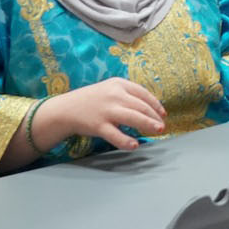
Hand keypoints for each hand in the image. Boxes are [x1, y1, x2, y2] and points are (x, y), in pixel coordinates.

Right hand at [38, 78, 165, 150]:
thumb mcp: (109, 89)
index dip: (155, 104)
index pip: (143, 93)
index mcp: (118, 84)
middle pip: (141, 106)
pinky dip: (127, 141)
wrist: (65, 109)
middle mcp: (114, 95)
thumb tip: (149, 108)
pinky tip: (135, 145)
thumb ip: (127, 95)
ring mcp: (106, 110)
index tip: (162, 114)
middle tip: (162, 126)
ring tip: (158, 131)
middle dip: (154, 116)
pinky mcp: (99, 125)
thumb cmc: (91, 101)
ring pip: (133, 117)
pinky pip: (116, 135)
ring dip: (148, 124)